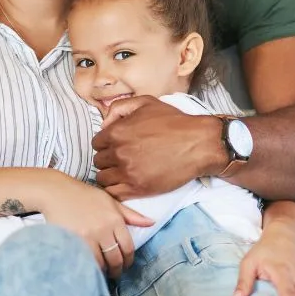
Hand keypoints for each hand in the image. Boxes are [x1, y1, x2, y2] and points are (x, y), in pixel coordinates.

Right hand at [39, 176, 153, 278]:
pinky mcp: (73, 241)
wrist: (57, 192)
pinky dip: (89, 267)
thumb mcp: (110, 201)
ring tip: (102, 272)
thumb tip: (152, 222)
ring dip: (103, 271)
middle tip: (115, 273)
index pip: (128, 248)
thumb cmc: (84, 195)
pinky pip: (85, 261)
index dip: (128, 260)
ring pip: (101, 263)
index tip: (125, 264)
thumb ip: (130, 214)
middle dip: (117, 269)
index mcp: (115, 219)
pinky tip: (89, 267)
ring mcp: (88, 236)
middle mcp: (103, 229)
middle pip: (116, 258)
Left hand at [94, 96, 222, 199]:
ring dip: (110, 175)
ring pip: (103, 178)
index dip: (105, 144)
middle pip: (99, 161)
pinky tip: (124, 184)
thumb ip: (119, 108)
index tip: (115, 146)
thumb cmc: (174, 122)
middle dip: (107, 159)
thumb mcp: (145, 102)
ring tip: (122, 172)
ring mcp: (127, 172)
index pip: (96, 143)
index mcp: (117, 132)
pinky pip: (114, 193)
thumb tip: (104, 124)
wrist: (198, 144)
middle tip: (121, 159)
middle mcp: (119, 153)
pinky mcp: (138, 189)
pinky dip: (115, 190)